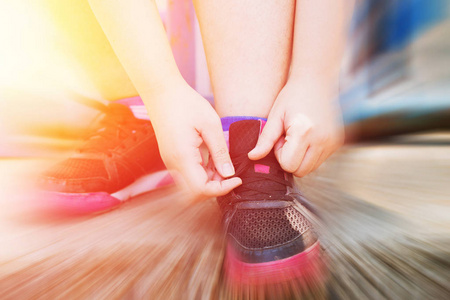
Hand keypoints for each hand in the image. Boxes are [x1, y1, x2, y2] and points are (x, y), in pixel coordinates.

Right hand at [146, 83, 241, 197]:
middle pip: (196, 191)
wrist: (162, 91)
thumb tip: (229, 173)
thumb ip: (220, 152)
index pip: (202, 189)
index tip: (237, 179)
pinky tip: (213, 157)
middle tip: (232, 171)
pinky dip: (203, 171)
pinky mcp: (172, 156)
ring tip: (223, 161)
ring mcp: (171, 161)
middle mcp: (173, 164)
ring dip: (210, 179)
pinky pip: (189, 172)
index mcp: (182, 157)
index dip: (222, 189)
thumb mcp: (210, 125)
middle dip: (216, 186)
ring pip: (192, 183)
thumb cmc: (186, 103)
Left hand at [248, 78, 343, 176]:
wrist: (317, 80)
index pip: (288, 165)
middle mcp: (322, 140)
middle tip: (288, 138)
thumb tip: (252, 157)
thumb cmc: (293, 96)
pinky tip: (308, 136)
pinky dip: (310, 154)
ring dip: (300, 158)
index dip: (280, 155)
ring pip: (311, 168)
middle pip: (300, 171)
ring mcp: (332, 142)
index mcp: (304, 132)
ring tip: (298, 137)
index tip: (281, 138)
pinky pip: (320, 160)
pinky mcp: (338, 143)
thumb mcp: (275, 115)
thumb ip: (265, 139)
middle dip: (290, 159)